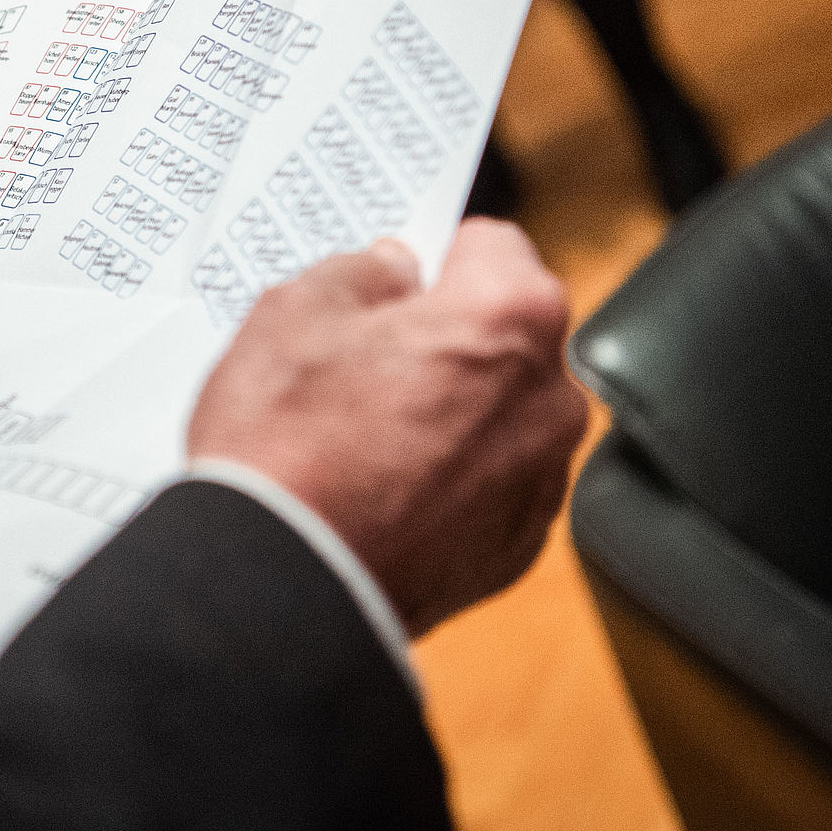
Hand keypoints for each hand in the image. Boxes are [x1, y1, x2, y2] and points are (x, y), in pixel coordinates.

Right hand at [188, 219, 586, 637]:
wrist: (282, 583)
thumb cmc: (288, 443)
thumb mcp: (294, 311)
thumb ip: (359, 272)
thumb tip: (390, 273)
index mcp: (510, 314)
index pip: (491, 247)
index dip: (433, 260)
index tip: (395, 283)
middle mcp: (549, 395)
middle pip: (503, 337)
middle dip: (446, 340)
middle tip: (363, 363)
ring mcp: (539, 479)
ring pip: (497, 415)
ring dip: (450, 413)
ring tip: (362, 438)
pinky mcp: (516, 548)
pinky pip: (487, 487)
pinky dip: (447, 482)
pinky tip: (379, 491)